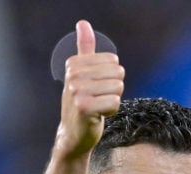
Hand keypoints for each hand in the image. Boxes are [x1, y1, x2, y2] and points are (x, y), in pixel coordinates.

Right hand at [56, 19, 124, 157]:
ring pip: (118, 88)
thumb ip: (84, 48)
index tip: (96, 88)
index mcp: (74, 64)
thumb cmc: (82, 102)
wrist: (73, 134)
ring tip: (98, 107)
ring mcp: (77, 91)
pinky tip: (98, 115)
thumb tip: (83, 23)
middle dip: (113, 89)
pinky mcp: (84, 107)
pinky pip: (115, 102)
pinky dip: (111, 111)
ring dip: (112, 100)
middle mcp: (73, 76)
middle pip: (117, 73)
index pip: (113, 61)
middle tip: (98, 99)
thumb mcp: (81, 73)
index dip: (110, 77)